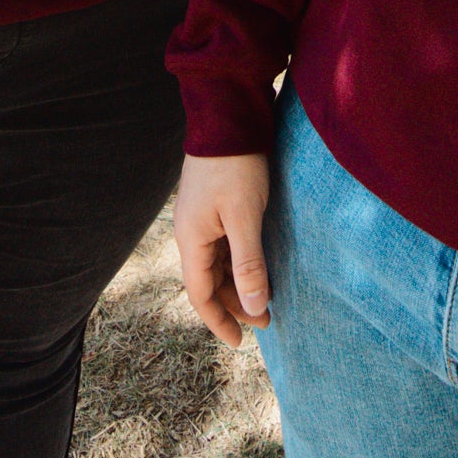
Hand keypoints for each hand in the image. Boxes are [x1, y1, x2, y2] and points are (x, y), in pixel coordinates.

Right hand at [173, 151, 271, 347]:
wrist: (228, 115)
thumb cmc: (235, 164)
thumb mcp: (244, 217)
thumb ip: (248, 264)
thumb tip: (255, 308)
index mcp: (191, 238)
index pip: (200, 294)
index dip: (220, 320)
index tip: (240, 342)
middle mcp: (191, 230)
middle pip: (209, 280)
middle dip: (235, 302)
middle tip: (266, 318)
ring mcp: (201, 215)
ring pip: (217, 262)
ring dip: (238, 282)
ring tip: (266, 295)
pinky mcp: (214, 202)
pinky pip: (223, 243)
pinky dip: (239, 260)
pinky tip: (259, 263)